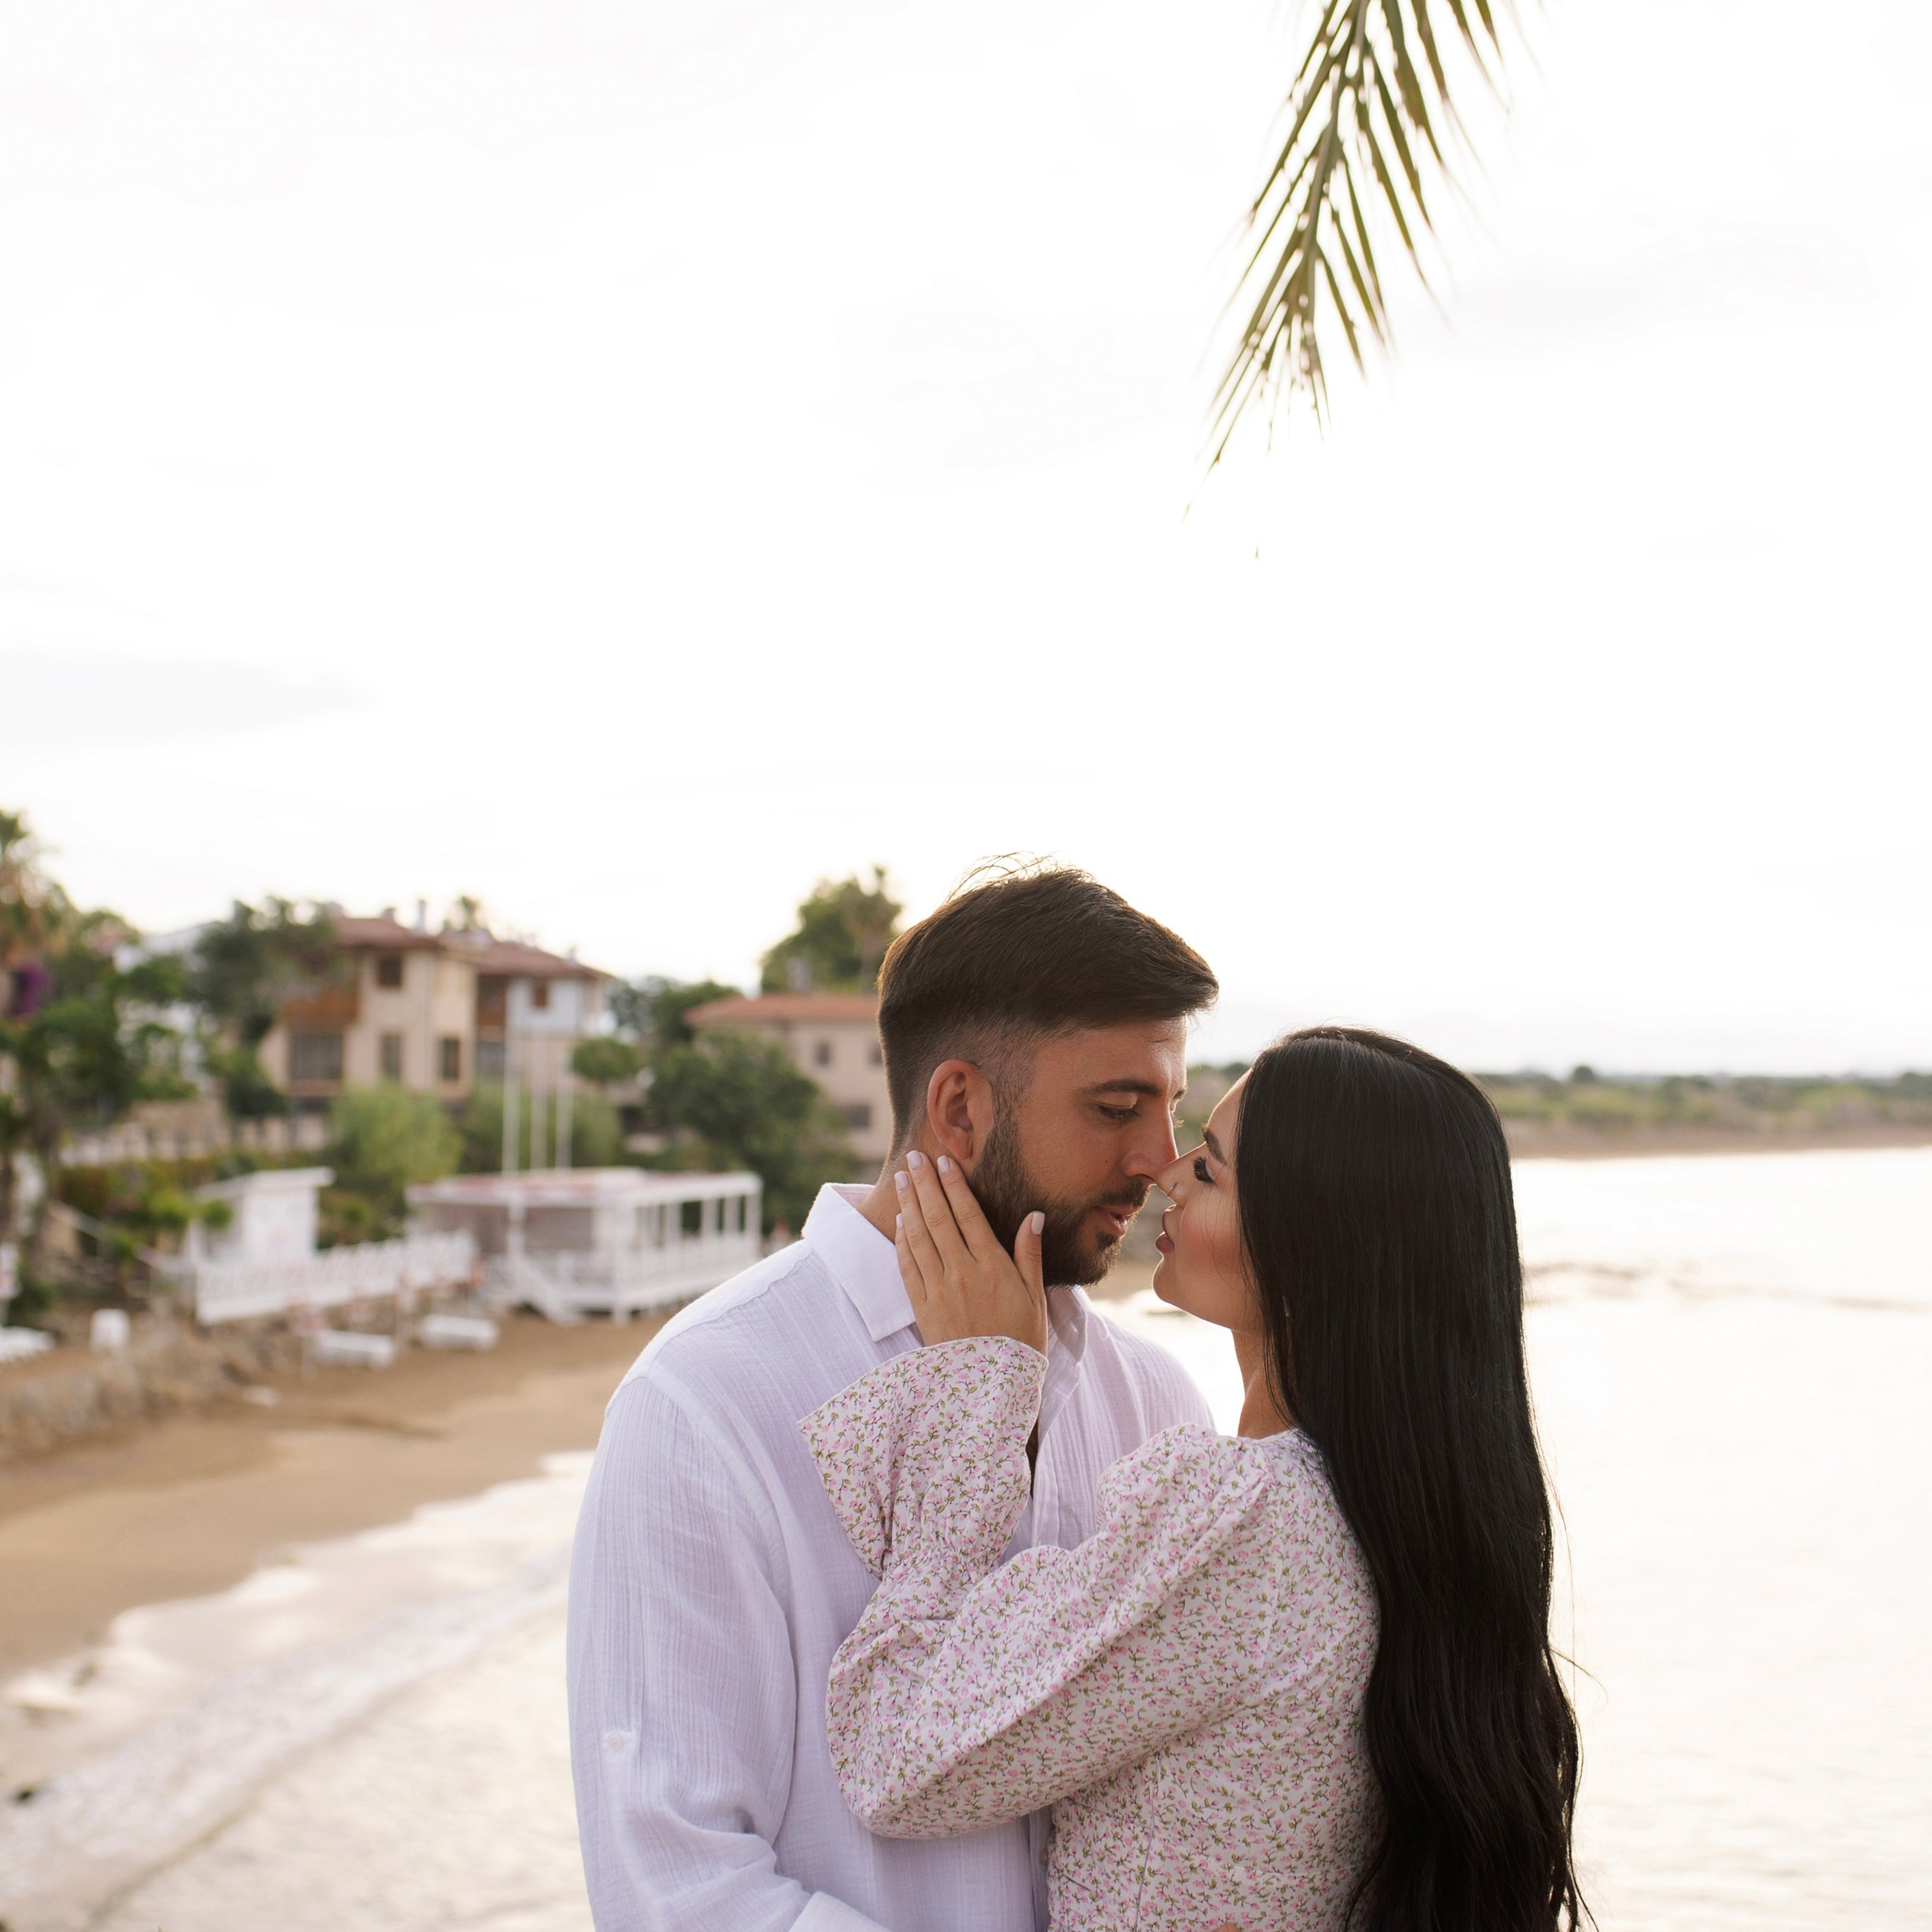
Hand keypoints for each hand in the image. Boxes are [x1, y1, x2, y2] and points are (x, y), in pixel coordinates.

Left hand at [894, 1149, 1047, 1355]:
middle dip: (925, 1185)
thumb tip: (1033, 1215)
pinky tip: (901, 1223)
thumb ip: (1030, 1254)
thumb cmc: (1021, 1343)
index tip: (943, 1161)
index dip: (954, 1186)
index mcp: (993, 1267)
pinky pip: (908, 1268)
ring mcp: (939, 1291)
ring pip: (919, 1238)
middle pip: (938, 1219)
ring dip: (909, 1205)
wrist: (992, 1391)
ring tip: (903, 1180)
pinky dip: (903, 1241)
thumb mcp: (1036, 1298)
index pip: (968, 1215)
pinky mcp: (923, 1309)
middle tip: (914, 1159)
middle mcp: (962, 1273)